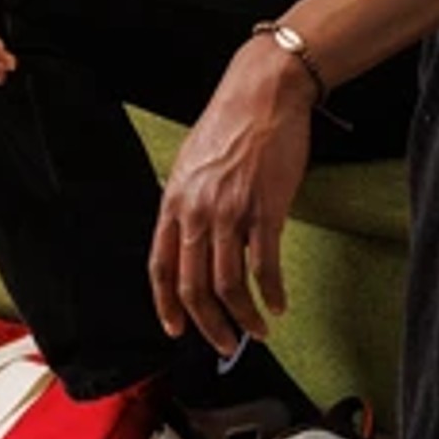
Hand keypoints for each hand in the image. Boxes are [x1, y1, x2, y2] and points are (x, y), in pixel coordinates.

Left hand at [149, 41, 317, 358]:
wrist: (263, 93)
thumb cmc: (231, 124)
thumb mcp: (193, 164)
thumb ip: (190, 203)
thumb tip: (193, 239)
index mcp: (174, 201)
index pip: (159, 267)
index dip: (166, 304)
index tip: (175, 329)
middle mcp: (197, 211)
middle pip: (194, 286)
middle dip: (209, 325)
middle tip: (225, 344)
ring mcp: (230, 213)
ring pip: (228, 285)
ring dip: (243, 318)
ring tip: (257, 332)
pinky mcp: (265, 210)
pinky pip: (265, 266)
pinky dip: (272, 293)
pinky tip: (279, 305)